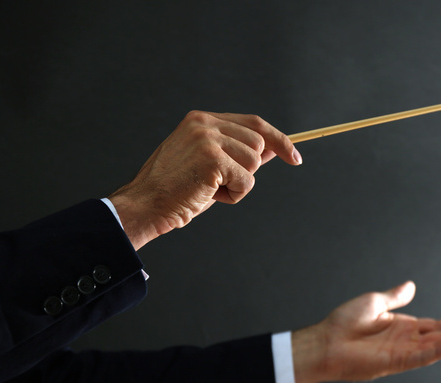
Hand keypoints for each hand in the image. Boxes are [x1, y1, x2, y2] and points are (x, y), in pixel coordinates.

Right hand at [109, 111, 301, 249]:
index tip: (295, 156)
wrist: (145, 205)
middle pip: (258, 144)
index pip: (254, 123)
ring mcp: (208, 139)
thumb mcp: (211, 166)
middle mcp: (205, 124)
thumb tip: (274, 149)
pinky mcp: (212, 159)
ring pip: (255, 163)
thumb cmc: (177, 191)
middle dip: (247, 170)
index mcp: (202, 120)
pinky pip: (246, 181)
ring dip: (239, 184)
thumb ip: (239, 154)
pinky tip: (209, 195)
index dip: (278, 140)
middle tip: (217, 183)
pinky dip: (234, 195)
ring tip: (210, 189)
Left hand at [292, 281, 440, 382]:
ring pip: (436, 346)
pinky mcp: (396, 362)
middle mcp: (406, 340)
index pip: (436, 325)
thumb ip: (395, 297)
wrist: (325, 341)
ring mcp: (403, 353)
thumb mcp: (374, 302)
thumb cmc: (344, 322)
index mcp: (403, 327)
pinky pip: (422, 357)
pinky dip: (439, 351)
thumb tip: (412, 285)